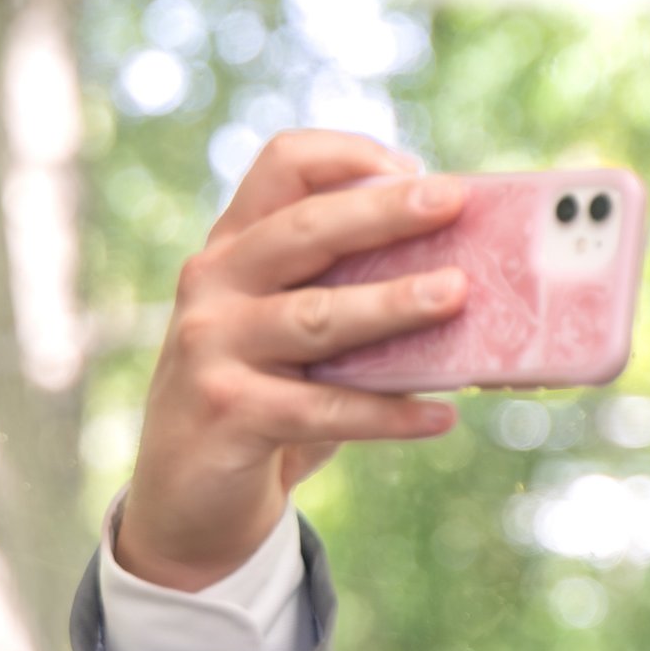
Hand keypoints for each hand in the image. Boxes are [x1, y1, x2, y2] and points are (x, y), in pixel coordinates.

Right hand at [116, 129, 470, 590]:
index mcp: (235, 248)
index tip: (414, 170)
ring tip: (459, 295)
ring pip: (316, 316)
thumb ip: (346, 301)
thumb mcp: (295, 338)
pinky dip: (388, 415)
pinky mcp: (227, 411)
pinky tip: (441, 417)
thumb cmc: (265, 402)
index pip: (281, 167)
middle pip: (304, 229)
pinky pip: (323, 410)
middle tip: (453, 202)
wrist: (187, 496)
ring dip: (393, 304)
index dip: (346, 154)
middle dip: (383, 213)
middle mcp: (214, 283)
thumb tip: (462, 286)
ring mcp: (212, 345)